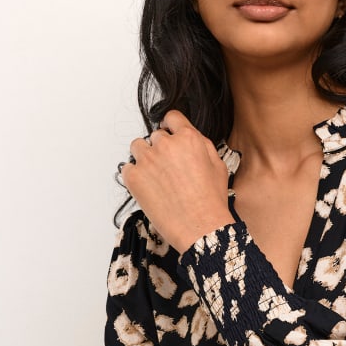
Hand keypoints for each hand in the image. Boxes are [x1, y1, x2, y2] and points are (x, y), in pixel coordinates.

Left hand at [121, 111, 234, 252]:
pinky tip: (148, 187)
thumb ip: (201, 145)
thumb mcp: (218, 165)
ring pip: (138, 147)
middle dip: (161, 149)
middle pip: (155, 136)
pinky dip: (135, 175)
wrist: (200, 228)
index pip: (172, 118)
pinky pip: (127, 167)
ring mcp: (148, 160)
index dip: (171, 127)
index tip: (170, 135)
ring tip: (156, 177)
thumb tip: (189, 138)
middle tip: (168, 169)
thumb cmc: (211, 201)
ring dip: (145, 157)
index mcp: (188, 138)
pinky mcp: (133, 177)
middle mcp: (166, 145)